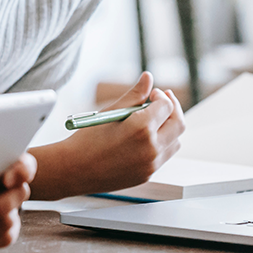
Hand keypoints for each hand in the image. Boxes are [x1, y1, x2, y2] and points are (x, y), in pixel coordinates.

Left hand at [0, 153, 36, 252]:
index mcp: (5, 166)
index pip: (24, 165)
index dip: (20, 172)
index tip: (6, 180)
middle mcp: (12, 187)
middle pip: (20, 194)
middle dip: (0, 206)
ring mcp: (10, 210)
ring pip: (10, 221)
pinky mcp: (4, 230)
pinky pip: (4, 238)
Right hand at [28, 71, 184, 199]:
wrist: (73, 170)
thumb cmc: (87, 139)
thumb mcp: (110, 112)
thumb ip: (134, 95)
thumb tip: (148, 78)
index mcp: (142, 128)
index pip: (166, 106)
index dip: (160, 96)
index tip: (151, 93)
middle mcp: (151, 148)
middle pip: (179, 124)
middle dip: (173, 109)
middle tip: (162, 100)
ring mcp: (151, 164)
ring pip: (175, 141)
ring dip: (170, 128)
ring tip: (154, 120)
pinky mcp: (147, 175)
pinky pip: (164, 156)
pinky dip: (161, 143)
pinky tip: (145, 137)